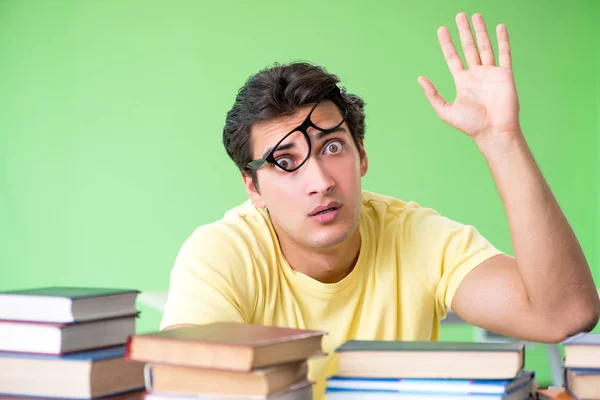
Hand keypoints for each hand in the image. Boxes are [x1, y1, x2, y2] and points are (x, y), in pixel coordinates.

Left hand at [418, 13, 521, 144]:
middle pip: (468, 47)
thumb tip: (420, 79)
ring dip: (480, 31)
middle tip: (459, 15)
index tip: (441, 29)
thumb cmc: (471, 125)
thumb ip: (433, 95)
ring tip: (475, 16)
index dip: (447, 44)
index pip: (453, 57)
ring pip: (485, 47)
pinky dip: (503, 40)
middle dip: (463, 32)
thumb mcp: (445, 111)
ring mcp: (491, 73)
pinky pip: (504, 54)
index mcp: (462, 82)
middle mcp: (476, 75)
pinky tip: (500, 27)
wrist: (494, 132)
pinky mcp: (505, 75)